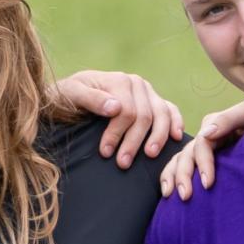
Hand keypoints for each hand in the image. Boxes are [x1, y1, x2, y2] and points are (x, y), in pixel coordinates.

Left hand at [57, 70, 184, 166]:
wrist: (68, 94)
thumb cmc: (67, 96)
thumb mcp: (71, 94)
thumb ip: (91, 99)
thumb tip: (115, 107)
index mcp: (119, 80)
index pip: (126, 110)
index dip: (117, 133)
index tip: (105, 152)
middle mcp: (137, 83)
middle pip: (144, 115)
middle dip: (133, 141)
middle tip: (122, 163)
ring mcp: (148, 92)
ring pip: (161, 115)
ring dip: (157, 137)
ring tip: (149, 155)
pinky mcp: (154, 101)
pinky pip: (170, 110)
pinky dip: (176, 123)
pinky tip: (176, 137)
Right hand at [158, 97, 243, 199]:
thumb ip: (229, 119)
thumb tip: (206, 134)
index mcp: (216, 126)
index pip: (201, 144)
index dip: (202, 164)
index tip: (208, 184)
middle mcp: (208, 138)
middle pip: (187, 155)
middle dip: (182, 175)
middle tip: (185, 196)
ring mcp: (208, 151)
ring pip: (181, 161)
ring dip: (173, 177)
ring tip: (170, 196)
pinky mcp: (211, 164)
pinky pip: (189, 170)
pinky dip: (175, 178)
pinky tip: (170, 194)